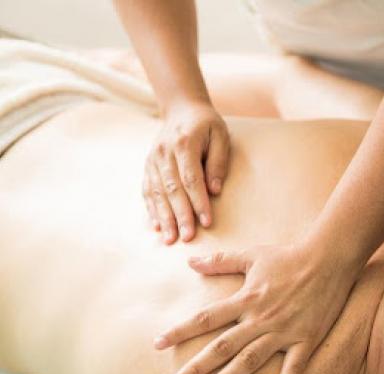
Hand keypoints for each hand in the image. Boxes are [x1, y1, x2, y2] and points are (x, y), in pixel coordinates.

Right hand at [143, 99, 229, 243]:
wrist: (182, 109)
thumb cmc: (207, 125)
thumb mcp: (221, 136)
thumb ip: (218, 162)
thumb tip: (214, 190)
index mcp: (184, 143)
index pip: (191, 178)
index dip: (199, 202)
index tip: (206, 222)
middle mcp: (163, 152)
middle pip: (172, 189)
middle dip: (180, 215)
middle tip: (188, 238)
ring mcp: (152, 159)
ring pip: (157, 193)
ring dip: (164, 218)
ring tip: (170, 239)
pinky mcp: (147, 166)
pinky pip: (147, 191)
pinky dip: (151, 210)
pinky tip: (157, 227)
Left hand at [155, 241, 359, 373]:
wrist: (329, 259)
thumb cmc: (288, 256)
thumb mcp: (252, 255)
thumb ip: (220, 262)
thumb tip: (190, 262)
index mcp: (246, 298)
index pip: (206, 318)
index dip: (180, 331)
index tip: (157, 344)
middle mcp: (260, 318)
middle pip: (222, 346)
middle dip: (196, 367)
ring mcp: (284, 331)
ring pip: (250, 361)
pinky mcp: (306, 340)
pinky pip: (295, 369)